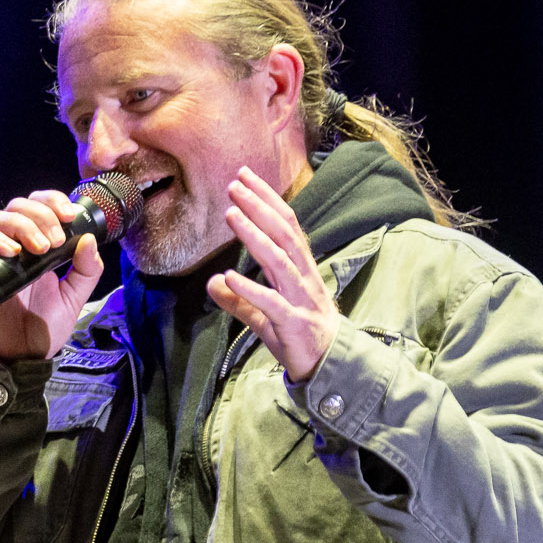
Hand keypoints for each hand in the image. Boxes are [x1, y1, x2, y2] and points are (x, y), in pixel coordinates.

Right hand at [0, 191, 105, 361]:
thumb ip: (86, 270)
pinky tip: (12, 252)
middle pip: (19, 206)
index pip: (39, 205)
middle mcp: (14, 244)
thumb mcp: (74, 297)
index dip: (52, 201)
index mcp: (38, 244)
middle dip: (41, 216)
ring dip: (22, 226)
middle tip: (55, 240)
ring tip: (39, 249)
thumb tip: (89, 240)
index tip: (69, 215)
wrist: (21, 356)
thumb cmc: (43, 327)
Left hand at [207, 166, 340, 381]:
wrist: (330, 367)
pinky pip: (271, 303)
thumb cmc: (300, 336)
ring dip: (254, 236)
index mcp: (299, 268)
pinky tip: (229, 277)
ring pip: (279, 260)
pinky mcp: (294, 323)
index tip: (244, 176)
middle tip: (234, 185)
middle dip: (259, 207)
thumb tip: (212, 282)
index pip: (285, 223)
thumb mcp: (265, 315)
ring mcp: (300, 299)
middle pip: (282, 233)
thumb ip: (240, 299)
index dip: (266, 198)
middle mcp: (303, 277)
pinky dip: (250, 289)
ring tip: (231, 215)